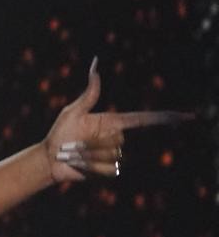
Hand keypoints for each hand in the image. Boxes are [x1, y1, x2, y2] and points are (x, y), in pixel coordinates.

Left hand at [43, 57, 193, 182]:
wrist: (50, 158)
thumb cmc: (59, 133)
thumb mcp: (73, 111)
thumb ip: (90, 93)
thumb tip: (95, 65)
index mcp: (113, 122)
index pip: (144, 119)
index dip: (166, 118)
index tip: (187, 117)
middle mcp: (116, 138)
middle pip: (118, 140)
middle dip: (93, 142)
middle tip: (74, 143)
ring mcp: (112, 155)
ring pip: (111, 155)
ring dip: (88, 154)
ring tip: (74, 153)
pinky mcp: (107, 171)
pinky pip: (106, 169)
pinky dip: (90, 167)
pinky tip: (79, 165)